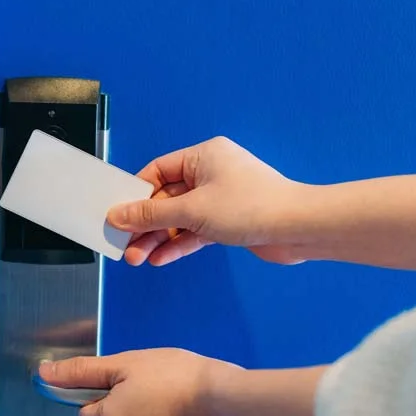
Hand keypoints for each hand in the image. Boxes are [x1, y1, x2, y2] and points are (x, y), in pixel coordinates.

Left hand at [38, 349, 241, 415]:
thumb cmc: (174, 377)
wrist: (228, 401)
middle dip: (128, 402)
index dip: (102, 391)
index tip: (126, 377)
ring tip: (175, 392)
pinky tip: (189, 407)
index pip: (87, 410)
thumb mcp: (124, 364)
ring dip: (150, 412)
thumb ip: (82, 372)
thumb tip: (43, 373)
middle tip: (154, 381)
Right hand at [108, 136, 309, 266]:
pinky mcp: (229, 221)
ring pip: (179, 218)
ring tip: (137, 258)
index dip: (135, 194)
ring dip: (158, 238)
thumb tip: (119, 215)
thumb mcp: (192, 211)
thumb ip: (152, 215)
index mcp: (203, 156)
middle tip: (125, 244)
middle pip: (166, 198)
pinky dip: (179, 244)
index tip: (118, 215)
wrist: (298, 229)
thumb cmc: (251, 207)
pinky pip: (195, 231)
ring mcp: (220, 198)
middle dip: (145, 224)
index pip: (157, 171)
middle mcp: (211, 173)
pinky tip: (161, 258)